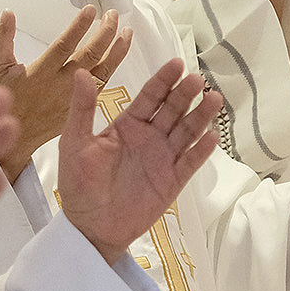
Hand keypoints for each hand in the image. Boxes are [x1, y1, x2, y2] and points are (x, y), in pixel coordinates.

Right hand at [0, 6, 130, 181]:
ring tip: (126, 32)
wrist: (15, 137)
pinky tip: (118, 56)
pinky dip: (113, 69)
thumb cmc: (7, 100)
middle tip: (113, 15)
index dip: (79, 26)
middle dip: (105, 33)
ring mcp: (74, 97)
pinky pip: (102, 86)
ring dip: (117, 50)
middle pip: (90, 56)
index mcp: (41, 73)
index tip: (91, 10)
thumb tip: (8, 13)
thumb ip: (2, 39)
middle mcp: (61, 85)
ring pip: (102, 71)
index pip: (65, 45)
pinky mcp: (81, 107)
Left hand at [56, 60, 222, 262]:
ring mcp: (163, 159)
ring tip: (214, 100)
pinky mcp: (172, 182)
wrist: (89, 227)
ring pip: (187, 132)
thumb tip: (81, 73)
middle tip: (198, 80)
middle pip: (173, 110)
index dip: (164, 80)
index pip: (149, 97)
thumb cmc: (78, 184)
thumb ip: (81, 109)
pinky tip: (212, 136)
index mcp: (127, 125)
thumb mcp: (75, 142)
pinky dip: (201, 150)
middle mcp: (149, 137)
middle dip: (185, 94)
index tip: (177, 63)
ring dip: (201, 116)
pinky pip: (190, 163)